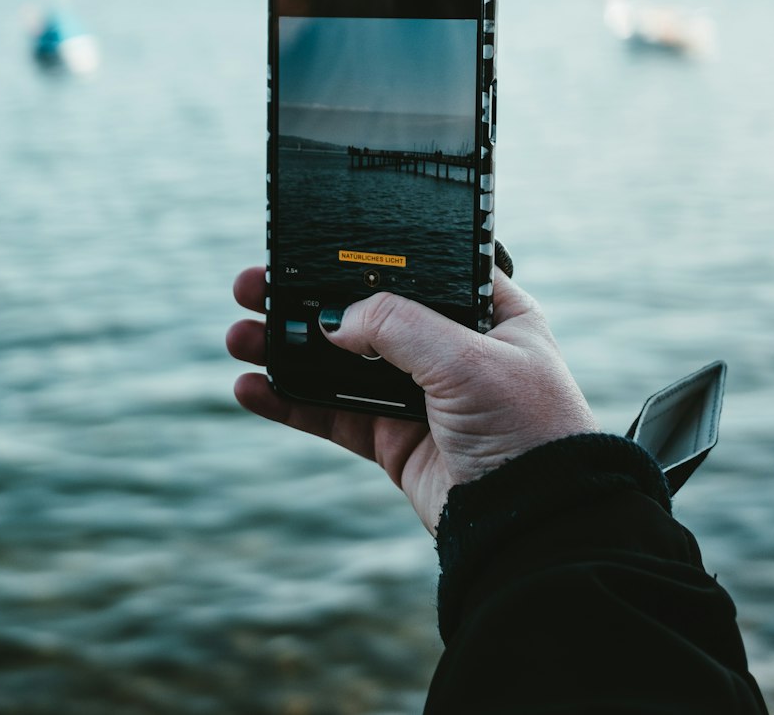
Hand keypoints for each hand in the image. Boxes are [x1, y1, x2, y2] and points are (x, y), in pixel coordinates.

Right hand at [227, 268, 597, 533]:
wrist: (535, 529)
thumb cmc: (527, 429)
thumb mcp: (466, 357)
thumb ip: (397, 324)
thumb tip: (332, 319)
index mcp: (488, 311)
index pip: (416, 267)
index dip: (362, 255)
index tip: (306, 243)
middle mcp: (452, 347)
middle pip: (364, 312)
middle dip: (304, 298)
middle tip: (252, 285)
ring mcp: (419, 395)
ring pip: (338, 363)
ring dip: (287, 348)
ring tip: (238, 335)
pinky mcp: (395, 441)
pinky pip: (332, 415)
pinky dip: (290, 401)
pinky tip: (252, 387)